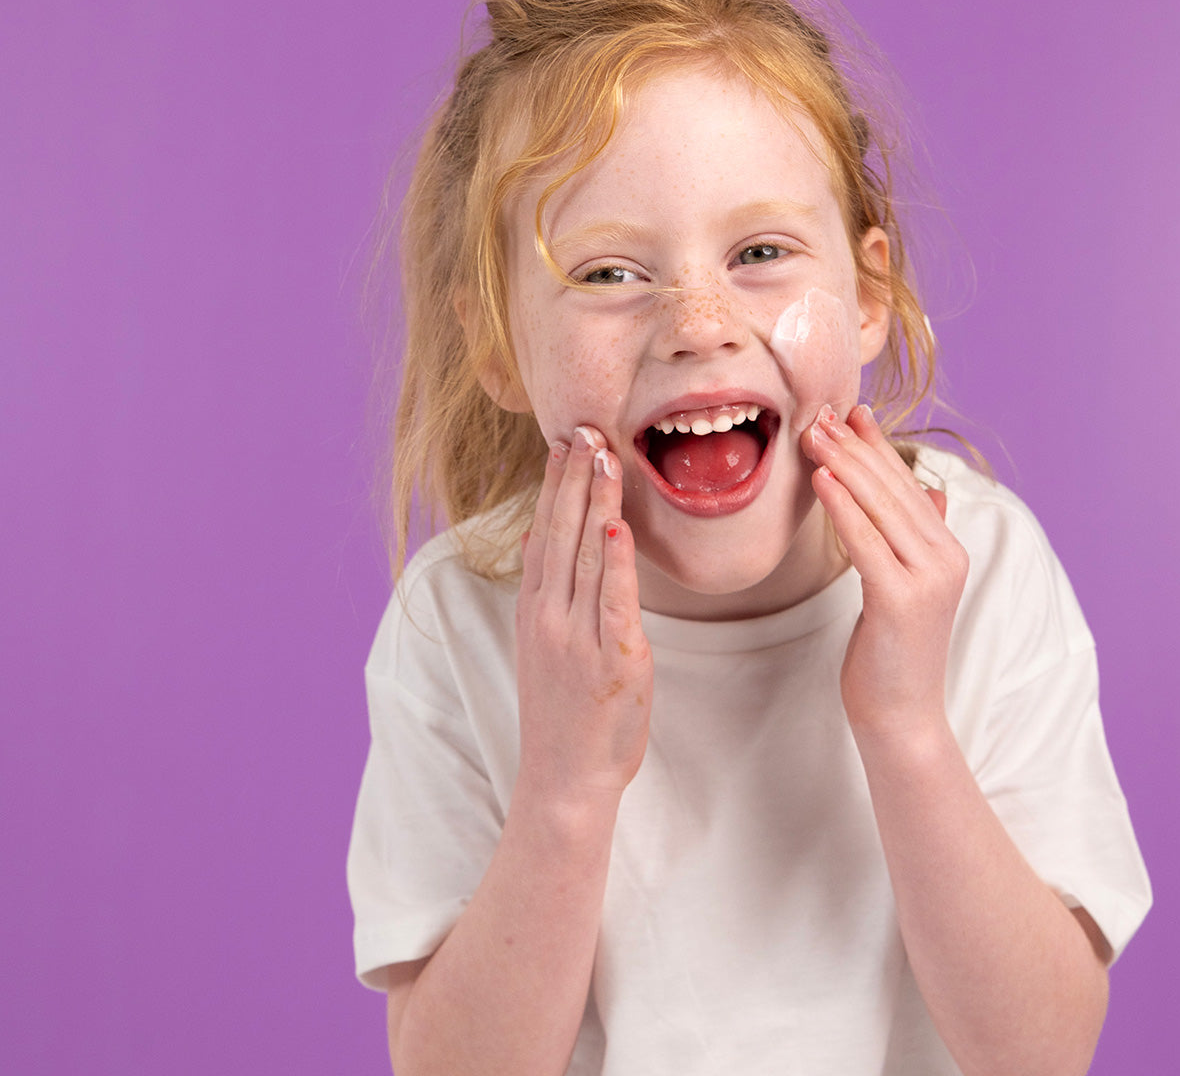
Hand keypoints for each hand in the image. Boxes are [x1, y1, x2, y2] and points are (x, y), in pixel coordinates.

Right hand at [515, 426, 653, 805]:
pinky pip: (614, 599)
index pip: (543, 532)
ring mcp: (578, 636)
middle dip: (573, 477)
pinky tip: (616, 525)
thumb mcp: (544, 646)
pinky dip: (615, 560)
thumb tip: (547, 543)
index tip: (562, 443)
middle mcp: (550, 616)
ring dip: (594, 501)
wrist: (564, 777)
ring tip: (602, 456)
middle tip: (582, 429)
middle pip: (560, 532)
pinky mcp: (612, 658)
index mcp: (535, 611)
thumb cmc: (563, 712)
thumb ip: (548, 594)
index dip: (553, 485)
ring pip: (586, 554)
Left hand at [801, 404, 967, 739]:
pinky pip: (866, 542)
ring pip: (880, 508)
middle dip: (855, 447)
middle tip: (822, 413)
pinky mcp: (901, 599)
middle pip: (893, 489)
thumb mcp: (909, 585)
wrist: (900, 713)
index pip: (906, 485)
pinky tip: (822, 480)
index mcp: (947, 551)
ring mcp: (928, 579)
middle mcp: (946, 559)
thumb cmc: (893, 650)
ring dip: (845, 466)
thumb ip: (921, 536)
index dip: (877, 446)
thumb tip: (933, 492)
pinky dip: (843, 508)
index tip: (850, 411)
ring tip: (815, 434)